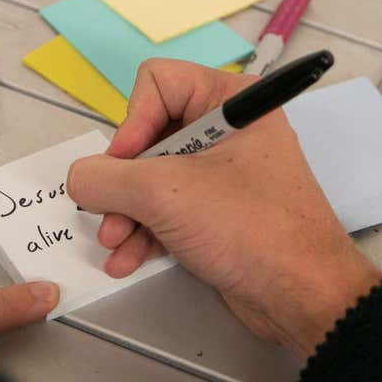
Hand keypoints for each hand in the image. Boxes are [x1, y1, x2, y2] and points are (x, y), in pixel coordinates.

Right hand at [66, 60, 381, 357]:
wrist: (303, 297)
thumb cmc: (248, 228)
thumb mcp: (164, 194)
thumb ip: (106, 178)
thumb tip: (78, 178)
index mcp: (232, 102)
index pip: (158, 83)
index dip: (132, 122)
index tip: (125, 164)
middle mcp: (229, 130)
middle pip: (149, 135)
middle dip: (122, 180)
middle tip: (108, 213)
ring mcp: (224, 175)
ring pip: (153, 179)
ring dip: (126, 212)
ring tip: (114, 244)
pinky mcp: (220, 214)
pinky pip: (168, 210)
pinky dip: (145, 231)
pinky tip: (126, 260)